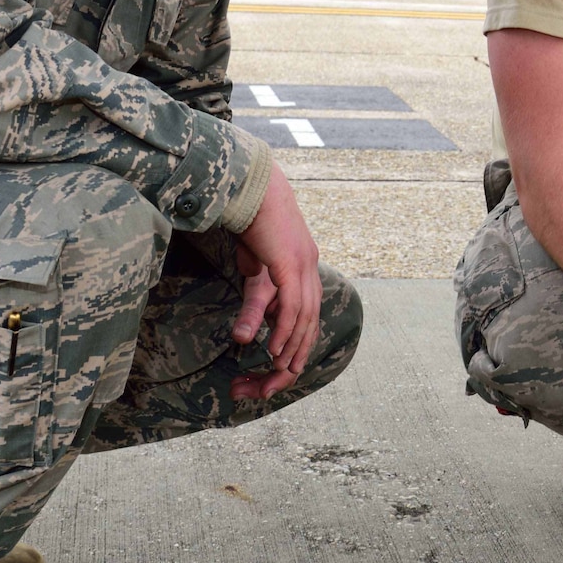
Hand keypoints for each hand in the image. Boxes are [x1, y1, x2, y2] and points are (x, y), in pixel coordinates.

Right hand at [230, 164, 321, 399]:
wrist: (250, 184)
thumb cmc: (250, 217)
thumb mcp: (253, 260)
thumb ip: (258, 285)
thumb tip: (253, 301)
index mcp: (305, 265)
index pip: (309, 311)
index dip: (299, 340)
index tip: (284, 364)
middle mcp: (310, 266)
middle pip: (312, 320)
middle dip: (298, 352)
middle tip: (283, 378)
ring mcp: (304, 264)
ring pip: (305, 317)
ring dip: (292, 347)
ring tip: (279, 370)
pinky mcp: (291, 262)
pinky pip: (292, 306)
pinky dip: (285, 331)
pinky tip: (273, 349)